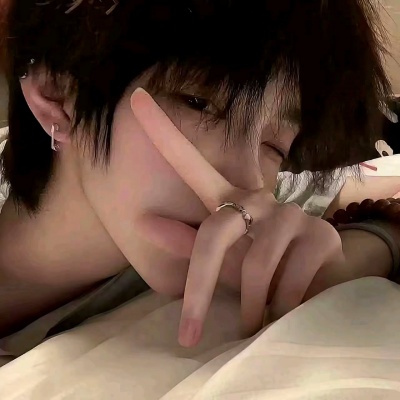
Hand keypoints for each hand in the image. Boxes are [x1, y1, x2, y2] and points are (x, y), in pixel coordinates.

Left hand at [131, 88, 344, 346]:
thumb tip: (144, 222)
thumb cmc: (255, 272)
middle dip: (200, 291)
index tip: (135, 99)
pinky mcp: (322, 235)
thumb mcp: (218, 263)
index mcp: (226, 202)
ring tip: (256, 319)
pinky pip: (290, 279)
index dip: (164, 131)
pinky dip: (282, 305)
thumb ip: (185, 244)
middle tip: (188, 334)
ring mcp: (292, 214)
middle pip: (214, 237)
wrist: (313, 286)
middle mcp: (258, 198)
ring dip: (252, 305)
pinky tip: (288, 306)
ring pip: (256, 266)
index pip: (190, 162)